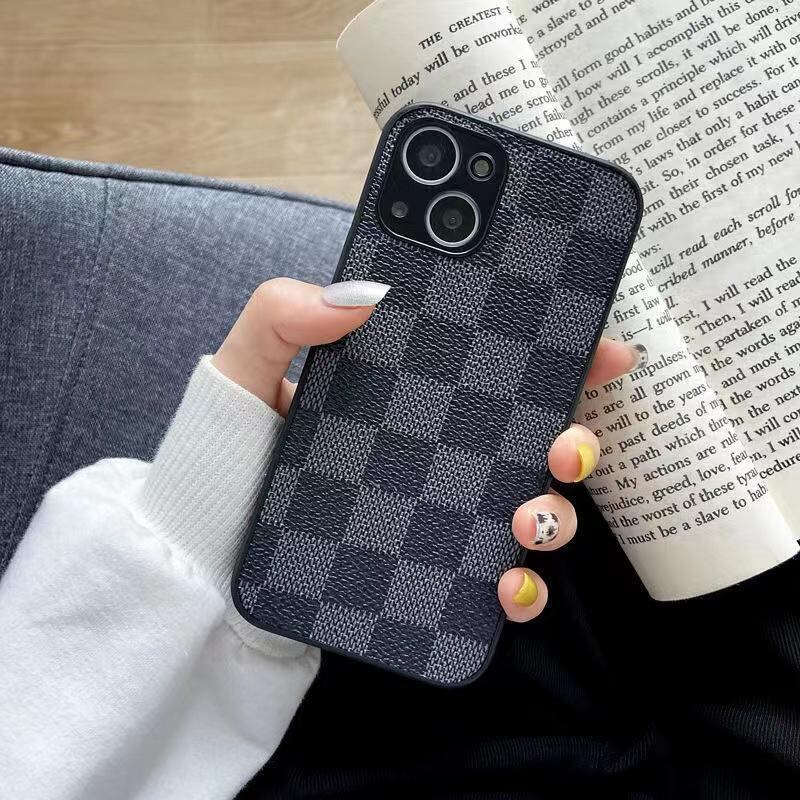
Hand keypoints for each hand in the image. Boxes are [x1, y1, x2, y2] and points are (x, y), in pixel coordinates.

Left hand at [213, 278, 644, 623]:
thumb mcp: (241, 375)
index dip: (560, 352)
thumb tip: (355, 296)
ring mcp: (437, 513)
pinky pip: (496, 580)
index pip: (497, 364)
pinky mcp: (429, 572)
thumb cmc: (226, 459)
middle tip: (563, 445)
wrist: (207, 558)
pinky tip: (504, 586)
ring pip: (531, 508)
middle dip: (576, 439)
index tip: (602, 348)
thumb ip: (280, 317)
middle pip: (534, 438)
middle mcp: (436, 451)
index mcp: (408, 394)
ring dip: (558, 514)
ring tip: (527, 516)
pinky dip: (521, 588)